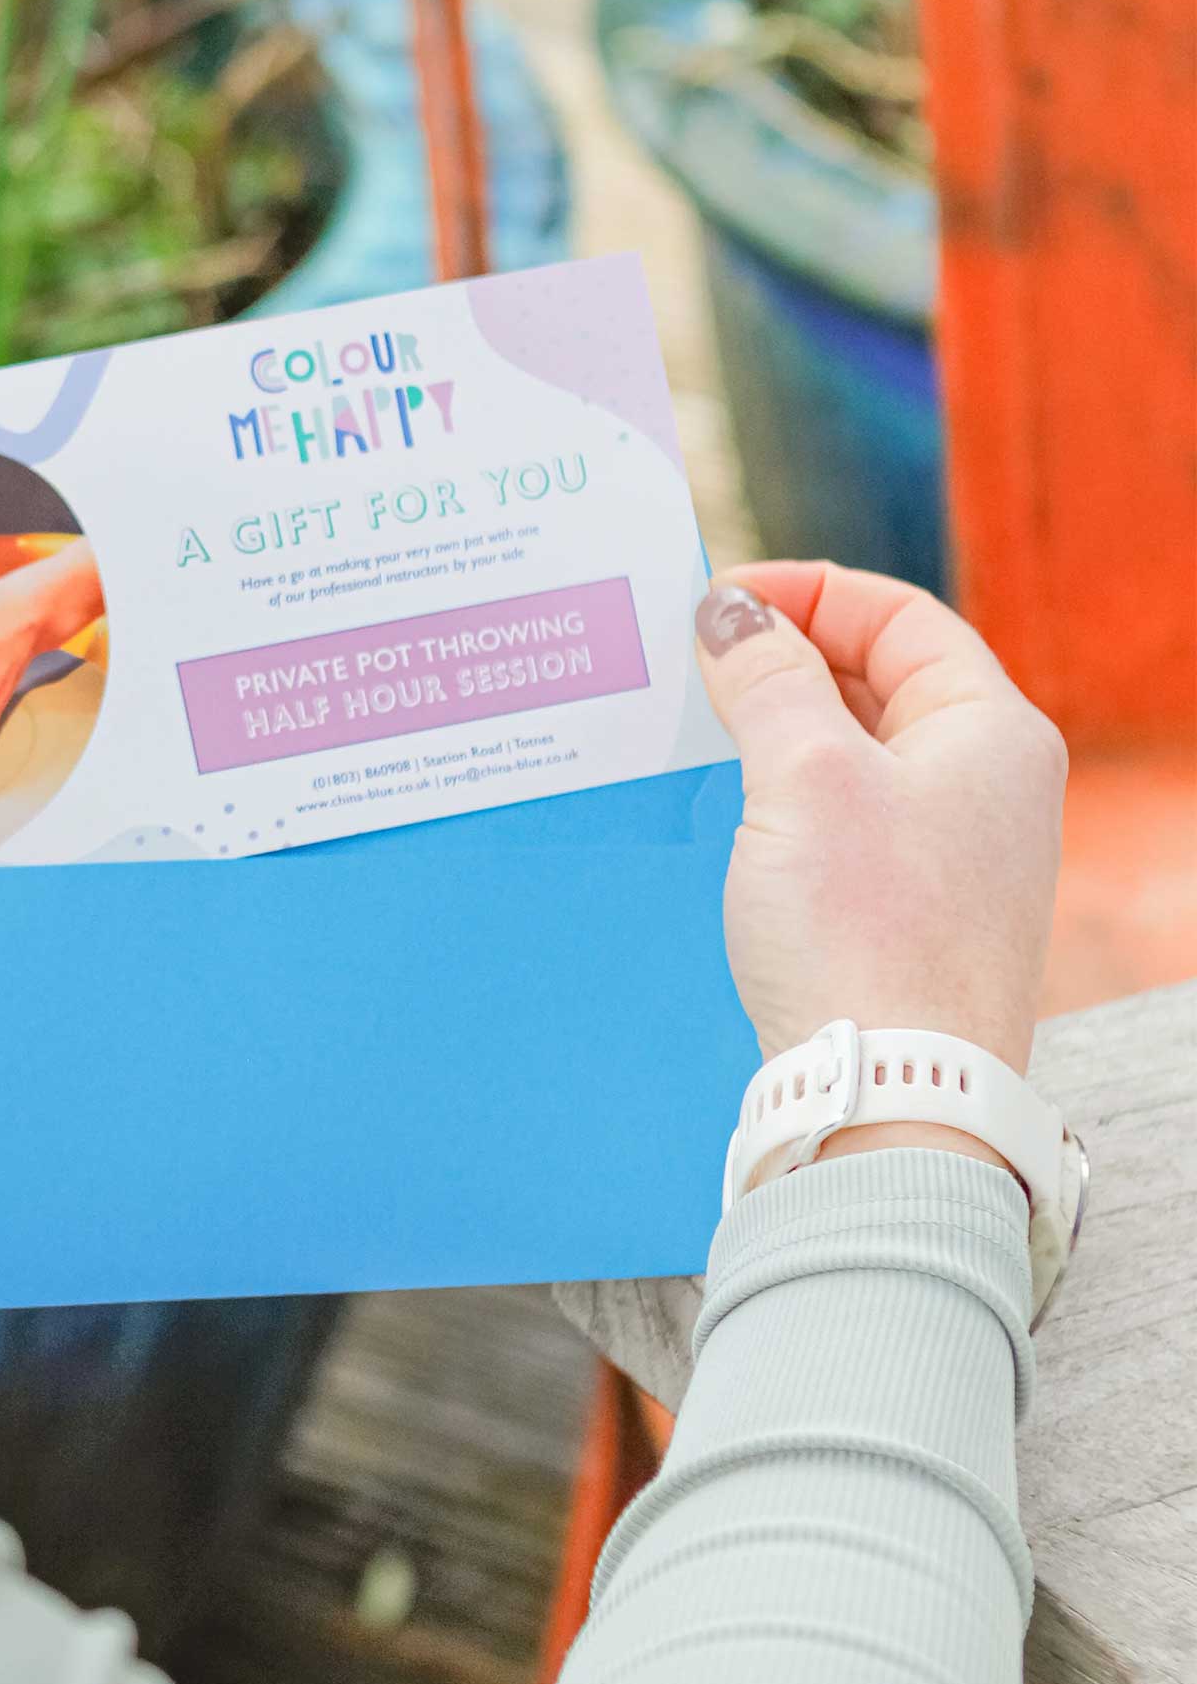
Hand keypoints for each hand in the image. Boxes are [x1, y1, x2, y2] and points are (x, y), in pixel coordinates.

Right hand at [696, 562, 1065, 1085]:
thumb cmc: (861, 930)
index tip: (715, 604)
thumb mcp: (803, 777)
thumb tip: (730, 612)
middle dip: (782, 655)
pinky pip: (845, 812)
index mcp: (990, 730)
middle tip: (694, 659)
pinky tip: (730, 801)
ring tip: (699, 721)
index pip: (897, 614)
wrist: (891, 1091)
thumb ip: (765, 679)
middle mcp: (985, 782)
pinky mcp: (909, 906)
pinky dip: (785, 786)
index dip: (803, 592)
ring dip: (777, 722)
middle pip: (879, 675)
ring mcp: (951, 848)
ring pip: (856, 746)